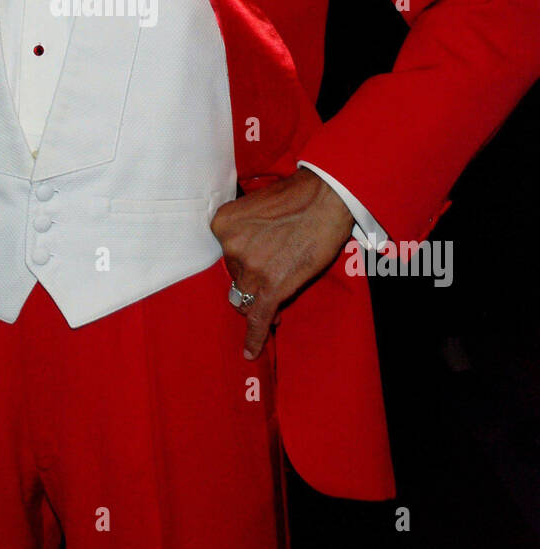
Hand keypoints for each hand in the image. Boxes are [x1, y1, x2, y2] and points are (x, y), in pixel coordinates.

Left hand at [211, 170, 352, 359]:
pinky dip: (254, 338)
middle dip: (253, 281)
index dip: (243, 265)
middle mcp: (230, 247)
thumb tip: (252, 258)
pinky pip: (257, 319)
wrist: (327, 196)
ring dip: (261, 300)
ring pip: (247, 298)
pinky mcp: (271, 287)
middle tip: (274, 275)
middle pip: (236, 277)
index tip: (255, 268)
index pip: (226, 257)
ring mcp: (250, 268)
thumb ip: (246, 232)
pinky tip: (250, 352)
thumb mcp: (257, 207)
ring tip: (279, 293)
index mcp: (222, 225)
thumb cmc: (298, 196)